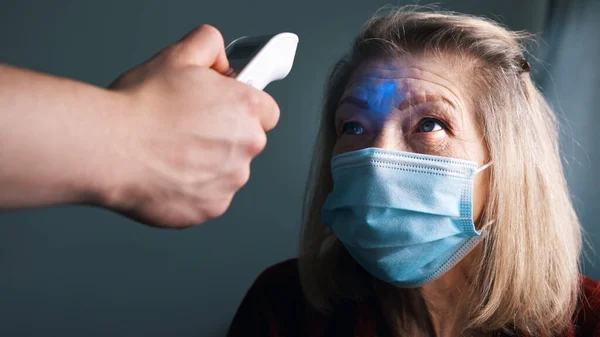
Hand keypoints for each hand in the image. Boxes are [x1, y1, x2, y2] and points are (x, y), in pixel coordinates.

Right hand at [101, 25, 279, 227]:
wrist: (109, 149)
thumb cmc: (141, 108)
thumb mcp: (176, 56)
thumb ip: (208, 44)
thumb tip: (217, 56)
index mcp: (246, 108)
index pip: (266, 110)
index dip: (242, 107)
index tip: (224, 108)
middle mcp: (247, 146)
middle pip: (246, 141)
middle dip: (223, 136)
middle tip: (187, 128)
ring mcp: (230, 181)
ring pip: (227, 171)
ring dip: (208, 164)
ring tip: (171, 151)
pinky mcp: (211, 208)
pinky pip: (209, 197)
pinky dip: (192, 189)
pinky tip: (167, 173)